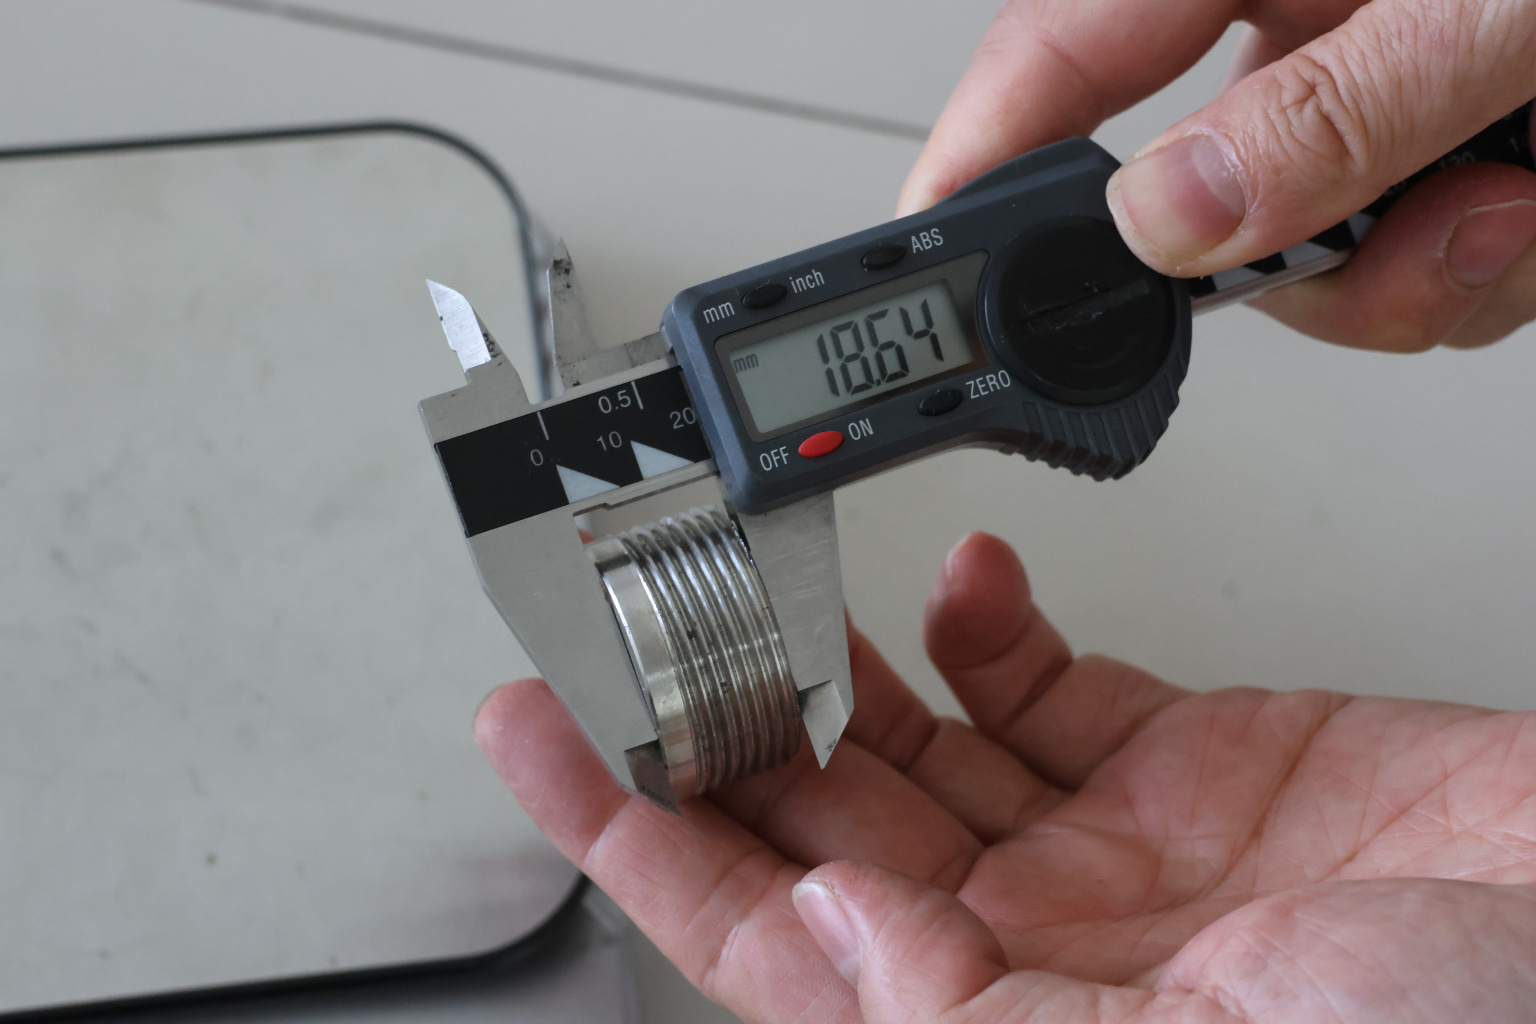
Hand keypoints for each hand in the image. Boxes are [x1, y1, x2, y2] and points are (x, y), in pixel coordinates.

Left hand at [476, 532, 1535, 1022]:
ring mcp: (1112, 853)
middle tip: (633, 631)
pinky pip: (1049, 687)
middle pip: (819, 824)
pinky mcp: (1195, 764)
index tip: (536, 737)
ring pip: (915, 746)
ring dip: (832, 665)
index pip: (759, 936)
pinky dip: (991, 628)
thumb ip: (975, 1019)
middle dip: (715, 725)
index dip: (630, 835)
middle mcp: (1038, 950)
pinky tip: (962, 586)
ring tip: (762, 591)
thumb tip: (829, 938)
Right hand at [898, 0, 1535, 351]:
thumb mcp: (1506, 0)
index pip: (1056, 53)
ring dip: (1418, 277)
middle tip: (1381, 249)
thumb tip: (1177, 217)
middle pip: (1189, 191)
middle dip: (1289, 267)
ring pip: (1307, 249)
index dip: (979, 162)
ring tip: (1518, 206)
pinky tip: (1533, 203)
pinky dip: (1481, 265)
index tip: (925, 260)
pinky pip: (1406, 250)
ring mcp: (1371, 75)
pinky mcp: (1441, 126)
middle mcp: (1303, 7)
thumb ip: (1349, 104)